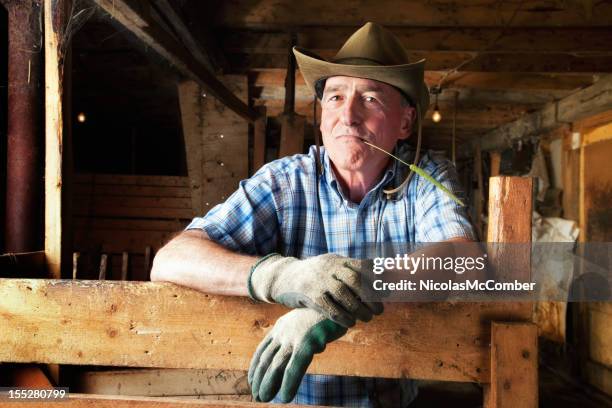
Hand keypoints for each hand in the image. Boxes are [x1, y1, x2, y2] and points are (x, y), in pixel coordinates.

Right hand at [248, 253, 382, 326]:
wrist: (283, 276)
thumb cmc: (314, 275)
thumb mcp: (332, 265)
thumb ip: (352, 269)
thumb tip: (381, 274)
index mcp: (338, 260)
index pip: (362, 266)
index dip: (378, 280)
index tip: (388, 293)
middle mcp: (329, 267)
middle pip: (355, 280)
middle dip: (371, 297)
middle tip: (379, 310)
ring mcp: (318, 280)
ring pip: (343, 294)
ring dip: (358, 309)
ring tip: (367, 318)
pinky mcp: (309, 294)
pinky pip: (328, 307)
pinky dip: (342, 316)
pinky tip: (350, 323)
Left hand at [248, 308, 346, 402]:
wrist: (339, 299)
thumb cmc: (326, 314)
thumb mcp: (308, 325)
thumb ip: (304, 337)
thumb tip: (313, 351)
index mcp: (281, 327)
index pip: (262, 350)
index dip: (255, 367)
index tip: (251, 381)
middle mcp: (284, 332)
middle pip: (266, 359)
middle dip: (259, 379)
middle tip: (256, 396)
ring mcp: (295, 337)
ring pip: (276, 365)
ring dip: (268, 384)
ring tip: (263, 398)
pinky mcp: (308, 342)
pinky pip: (295, 367)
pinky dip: (288, 383)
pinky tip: (286, 396)